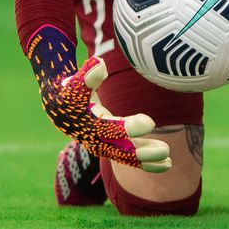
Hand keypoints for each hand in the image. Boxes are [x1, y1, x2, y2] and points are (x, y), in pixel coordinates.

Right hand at [38, 55, 172, 173]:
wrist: (59, 108)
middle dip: (143, 152)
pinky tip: (166, 164)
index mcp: (89, 125)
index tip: (150, 123)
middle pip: (121, 151)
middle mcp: (96, 140)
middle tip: (165, 150)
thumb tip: (99, 64)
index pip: (110, 130)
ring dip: (148, 159)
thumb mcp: (74, 83)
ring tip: (169, 161)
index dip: (129, 128)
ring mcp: (105, 145)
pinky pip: (130, 156)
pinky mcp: (113, 145)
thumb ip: (86, 75)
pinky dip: (146, 161)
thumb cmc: (69, 91)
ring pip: (128, 156)